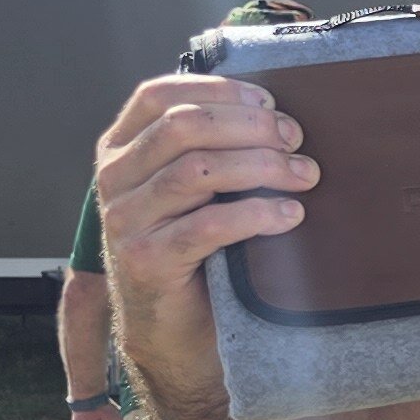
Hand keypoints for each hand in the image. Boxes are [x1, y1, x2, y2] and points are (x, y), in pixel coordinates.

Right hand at [88, 73, 315, 376]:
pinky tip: (290, 216)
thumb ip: (213, 146)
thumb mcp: (197, 188)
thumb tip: (276, 111)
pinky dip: (257, 215)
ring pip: (197, 170)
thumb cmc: (197, 247)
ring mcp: (124, 220)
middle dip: (250, 127)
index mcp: (121, 149)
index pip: (158, 96)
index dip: (218, 90)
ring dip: (262, 167)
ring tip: (305, 175)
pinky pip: (207, 226)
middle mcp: (114, 178)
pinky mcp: (145, 260)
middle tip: (296, 141)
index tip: (271, 102)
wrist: (174, 329)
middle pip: (183, 127)